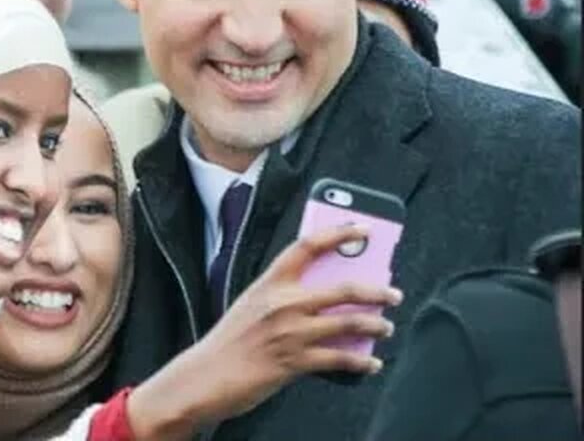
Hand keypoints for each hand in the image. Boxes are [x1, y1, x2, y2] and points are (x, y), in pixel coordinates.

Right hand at [126, 224, 402, 440]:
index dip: (339, 233)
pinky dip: (362, 362)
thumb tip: (327, 296)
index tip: (363, 229)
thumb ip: (284, 296)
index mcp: (270, 283)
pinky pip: (341, 359)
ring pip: (349, 323)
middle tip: (393, 293)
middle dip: (376, 290)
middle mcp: (283, 303)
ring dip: (376, 325)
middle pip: (343, 288)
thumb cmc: (231, 340)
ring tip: (386, 327)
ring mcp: (291, 332)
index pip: (308, 246)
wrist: (209, 374)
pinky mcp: (296, 361)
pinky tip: (371, 364)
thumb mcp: (253, 305)